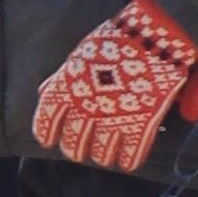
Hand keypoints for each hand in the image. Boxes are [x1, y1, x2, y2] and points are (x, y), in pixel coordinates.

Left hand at [34, 0, 197, 169]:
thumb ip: (62, 78)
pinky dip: (128, 160)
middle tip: (79, 150)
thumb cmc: (115, 41)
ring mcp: (113, 117)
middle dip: (75, 149)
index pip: (46, 122)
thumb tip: (45, 91)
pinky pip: (131, 154)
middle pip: (73, 144)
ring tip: (104, 155)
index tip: (48, 141)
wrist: (153, 34)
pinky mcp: (141, 123)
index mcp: (66, 89)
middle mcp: (85, 108)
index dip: (46, 134)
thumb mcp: (80, 56)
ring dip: (102, 156)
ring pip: (100, 153)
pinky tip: (127, 161)